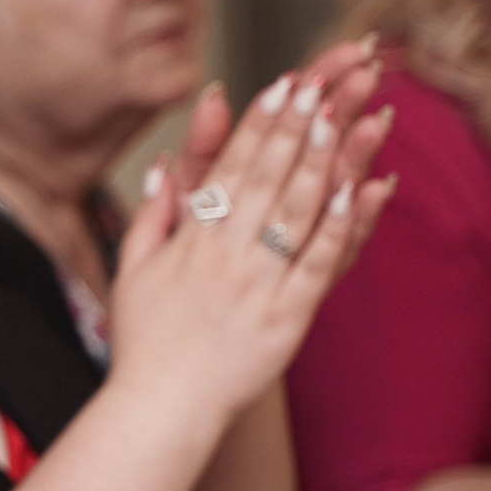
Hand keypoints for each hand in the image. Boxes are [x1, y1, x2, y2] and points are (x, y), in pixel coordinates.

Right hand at [109, 51, 395, 428]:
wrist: (160, 408)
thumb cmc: (143, 343)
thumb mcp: (132, 271)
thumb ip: (151, 217)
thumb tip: (166, 169)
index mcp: (192, 239)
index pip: (231, 167)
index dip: (260, 124)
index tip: (283, 85)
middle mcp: (226, 254)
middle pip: (269, 177)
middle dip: (297, 126)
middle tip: (324, 82)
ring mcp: (259, 285)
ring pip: (296, 211)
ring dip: (321, 161)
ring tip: (344, 117)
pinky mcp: (287, 319)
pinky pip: (318, 265)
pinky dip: (338, 226)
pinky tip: (358, 191)